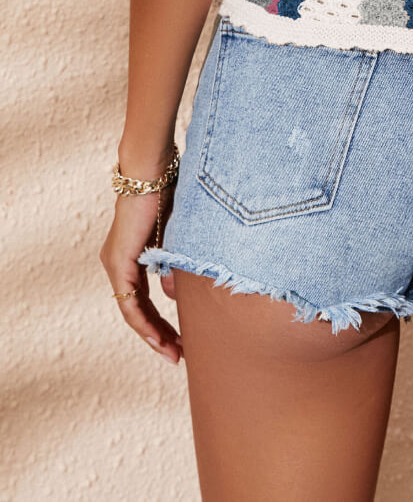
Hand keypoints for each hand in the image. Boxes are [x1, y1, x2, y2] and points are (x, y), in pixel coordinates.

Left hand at [100, 189, 182, 363]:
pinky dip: (143, 322)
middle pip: (136, 311)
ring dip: (153, 334)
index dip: (160, 323)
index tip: (179, 340)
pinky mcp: (118, 262)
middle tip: (178, 355)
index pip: (142, 301)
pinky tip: (157, 338)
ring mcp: (115, 264)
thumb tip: (173, 295)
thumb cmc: (168, 195)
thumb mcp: (174, 238)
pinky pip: (129, 302)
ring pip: (132, 311)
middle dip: (158, 336)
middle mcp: (117, 264)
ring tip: (173, 352)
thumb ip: (173, 266)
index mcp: (131, 258)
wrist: (151, 173)